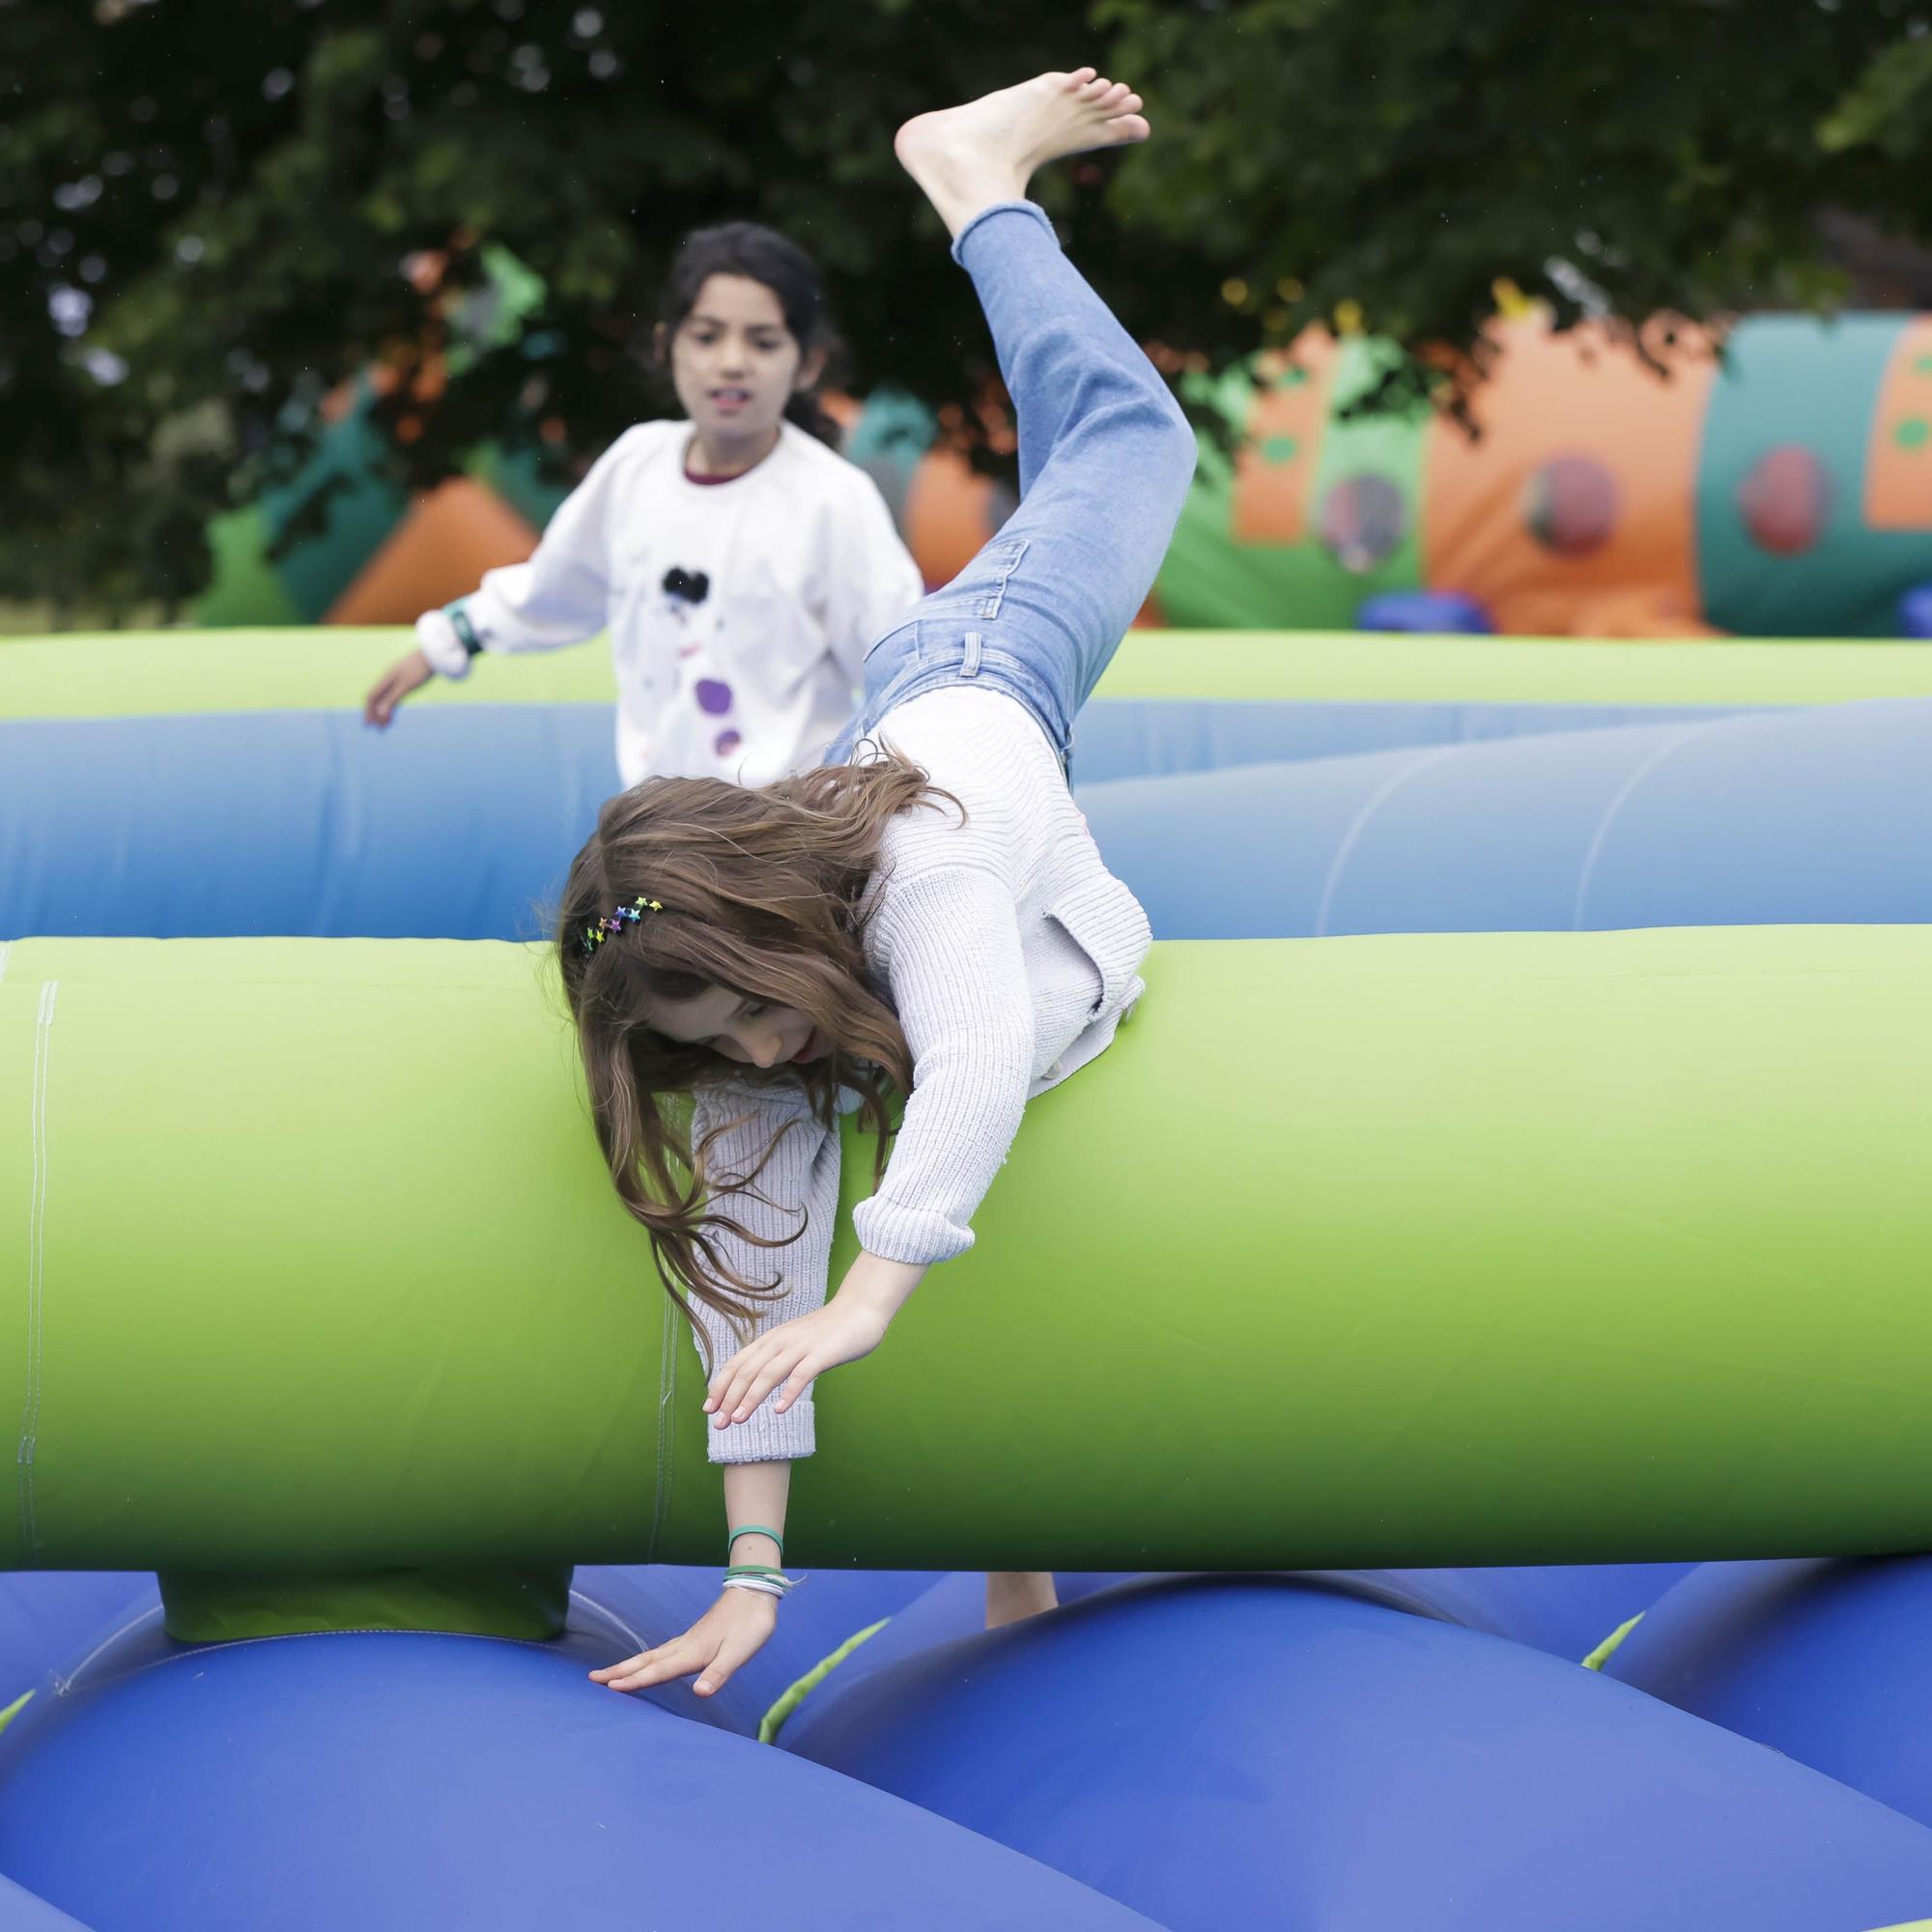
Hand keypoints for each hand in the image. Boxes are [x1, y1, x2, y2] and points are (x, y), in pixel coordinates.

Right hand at [364, 648, 433, 726]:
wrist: (433, 657)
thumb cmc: (419, 670)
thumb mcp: (405, 686)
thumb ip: (392, 699)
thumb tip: (380, 713)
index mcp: (385, 680)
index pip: (372, 697)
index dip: (368, 710)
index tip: (368, 724)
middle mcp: (388, 681)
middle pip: (377, 699)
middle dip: (375, 714)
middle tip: (377, 730)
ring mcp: (396, 682)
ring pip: (386, 700)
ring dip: (384, 713)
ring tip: (384, 727)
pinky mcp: (405, 683)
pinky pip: (394, 698)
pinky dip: (392, 708)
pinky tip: (392, 716)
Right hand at [589, 1587, 776, 1697]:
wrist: (757, 1592)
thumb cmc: (751, 1624)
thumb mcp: (739, 1652)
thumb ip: (719, 1673)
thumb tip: (699, 1693)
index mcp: (692, 1653)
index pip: (658, 1670)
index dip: (635, 1681)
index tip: (609, 1687)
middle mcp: (685, 1646)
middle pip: (646, 1661)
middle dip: (620, 1671)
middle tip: (592, 1679)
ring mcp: (689, 1640)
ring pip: (652, 1655)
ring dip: (630, 1665)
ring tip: (611, 1674)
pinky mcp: (695, 1637)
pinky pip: (663, 1652)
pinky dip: (648, 1660)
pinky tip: (649, 1663)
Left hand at [706, 1270, 908, 1430]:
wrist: (860, 1309)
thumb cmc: (828, 1330)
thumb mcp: (794, 1342)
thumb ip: (777, 1359)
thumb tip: (758, 1383)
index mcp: (772, 1339)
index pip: (737, 1363)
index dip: (720, 1386)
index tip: (709, 1409)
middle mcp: (781, 1341)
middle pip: (748, 1371)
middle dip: (729, 1398)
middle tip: (718, 1423)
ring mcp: (801, 1347)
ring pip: (769, 1374)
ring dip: (750, 1397)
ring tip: (738, 1419)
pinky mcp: (822, 1354)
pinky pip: (801, 1375)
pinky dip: (788, 1392)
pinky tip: (778, 1410)